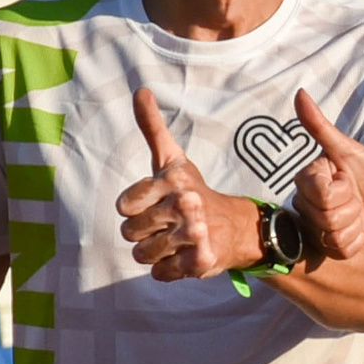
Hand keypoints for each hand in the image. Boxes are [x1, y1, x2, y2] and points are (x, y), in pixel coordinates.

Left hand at [117, 86, 263, 279]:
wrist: (239, 228)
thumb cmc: (194, 193)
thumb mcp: (173, 160)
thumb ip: (152, 127)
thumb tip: (140, 90)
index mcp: (175, 181)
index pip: (124, 206)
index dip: (136, 209)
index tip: (157, 204)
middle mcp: (187, 206)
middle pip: (130, 233)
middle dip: (144, 233)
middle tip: (167, 226)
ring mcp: (195, 235)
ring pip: (143, 255)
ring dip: (154, 253)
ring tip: (175, 242)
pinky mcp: (201, 262)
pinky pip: (160, 273)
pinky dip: (169, 270)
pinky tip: (185, 257)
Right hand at [292, 89, 363, 259]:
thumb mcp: (345, 146)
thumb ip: (319, 124)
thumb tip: (300, 93)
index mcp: (305, 181)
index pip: (322, 196)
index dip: (341, 191)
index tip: (345, 179)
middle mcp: (304, 205)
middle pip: (327, 219)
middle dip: (350, 208)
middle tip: (354, 196)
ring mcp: (315, 227)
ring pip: (334, 236)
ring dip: (354, 224)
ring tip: (356, 210)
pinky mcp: (330, 245)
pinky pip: (341, 250)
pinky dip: (356, 241)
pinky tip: (357, 227)